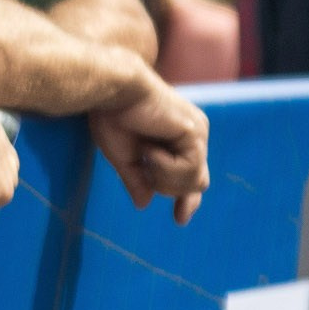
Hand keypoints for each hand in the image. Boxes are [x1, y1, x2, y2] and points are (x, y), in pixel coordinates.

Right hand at [89, 68, 209, 223]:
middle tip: (146, 169)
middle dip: (171, 189)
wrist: (111, 89)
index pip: (193, 175)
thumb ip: (137, 179)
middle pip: (197, 183)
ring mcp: (197, 132)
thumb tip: (143, 204)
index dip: (187, 200)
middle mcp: (195, 134)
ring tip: (145, 154)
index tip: (180, 220)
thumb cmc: (112, 115)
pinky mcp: (194, 131)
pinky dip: (165, 167)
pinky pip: (187, 169)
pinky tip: (149, 149)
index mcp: (180, 137)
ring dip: (164, 177)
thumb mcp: (123, 156)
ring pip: (194, 181)